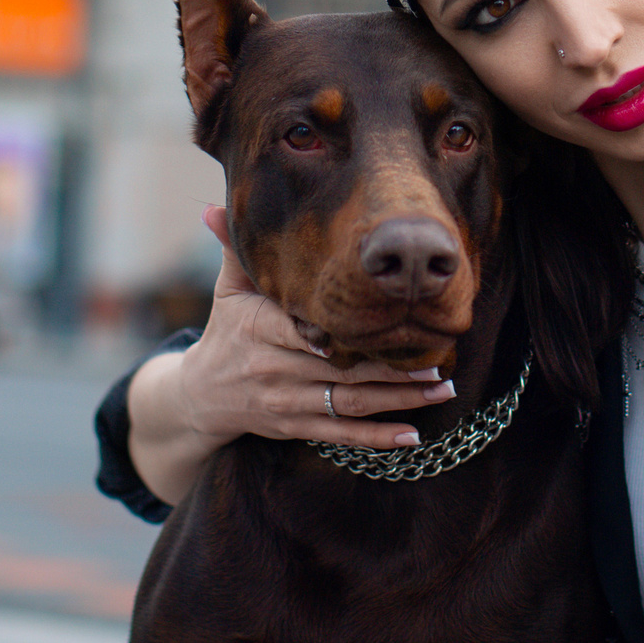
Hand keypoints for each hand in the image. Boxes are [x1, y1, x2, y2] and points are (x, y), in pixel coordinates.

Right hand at [177, 203, 453, 452]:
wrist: (201, 396)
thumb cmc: (226, 332)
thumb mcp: (227, 290)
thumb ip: (233, 249)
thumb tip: (217, 204)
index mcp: (258, 329)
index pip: (301, 330)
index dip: (338, 334)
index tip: (381, 327)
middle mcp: (274, 369)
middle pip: (340, 369)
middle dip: (391, 367)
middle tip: (439, 358)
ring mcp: (287, 402)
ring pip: (349, 403)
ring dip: (398, 399)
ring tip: (441, 389)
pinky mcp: (296, 427)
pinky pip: (341, 434)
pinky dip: (376, 438)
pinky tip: (412, 435)